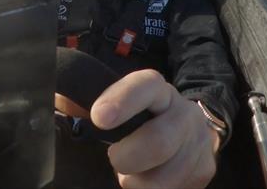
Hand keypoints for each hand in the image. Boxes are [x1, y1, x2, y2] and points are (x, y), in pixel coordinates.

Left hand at [91, 69, 219, 188]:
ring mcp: (198, 141)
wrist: (184, 128)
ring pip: (166, 177)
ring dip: (139, 182)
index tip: (98, 118)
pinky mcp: (206, 168)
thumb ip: (83, 104)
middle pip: (159, 141)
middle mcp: (183, 112)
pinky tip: (150, 179)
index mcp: (156, 89)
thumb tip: (59, 107)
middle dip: (127, 158)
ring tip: (132, 174)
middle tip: (114, 160)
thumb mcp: (112, 104)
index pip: (143, 87)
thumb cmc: (135, 117)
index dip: (122, 101)